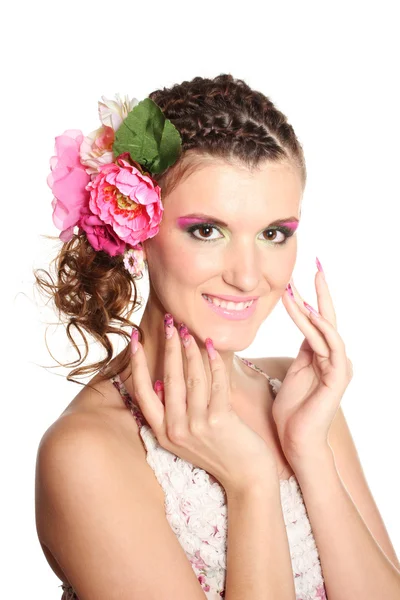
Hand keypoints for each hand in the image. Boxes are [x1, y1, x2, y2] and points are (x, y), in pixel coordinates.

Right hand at [129, 316, 276, 495]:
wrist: (247, 478)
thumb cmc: (218, 452)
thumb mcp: (186, 438)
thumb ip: (172, 412)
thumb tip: (162, 382)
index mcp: (163, 432)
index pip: (142, 392)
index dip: (137, 364)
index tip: (134, 339)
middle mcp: (176, 430)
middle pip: (168, 378)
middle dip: (168, 347)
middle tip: (169, 323)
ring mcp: (197, 426)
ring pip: (191, 378)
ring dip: (190, 350)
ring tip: (189, 332)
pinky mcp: (220, 421)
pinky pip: (215, 383)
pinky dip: (213, 362)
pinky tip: (212, 347)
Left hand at [272, 267, 353, 467]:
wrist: (296, 442)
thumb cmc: (291, 412)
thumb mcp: (291, 374)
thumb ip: (300, 353)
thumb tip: (294, 331)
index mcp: (320, 356)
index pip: (315, 320)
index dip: (307, 299)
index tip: (297, 278)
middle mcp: (333, 358)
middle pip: (326, 318)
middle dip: (319, 291)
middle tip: (315, 264)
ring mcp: (338, 366)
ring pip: (325, 328)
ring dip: (310, 306)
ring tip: (295, 287)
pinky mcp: (338, 376)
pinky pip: (330, 345)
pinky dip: (321, 328)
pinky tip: (310, 312)